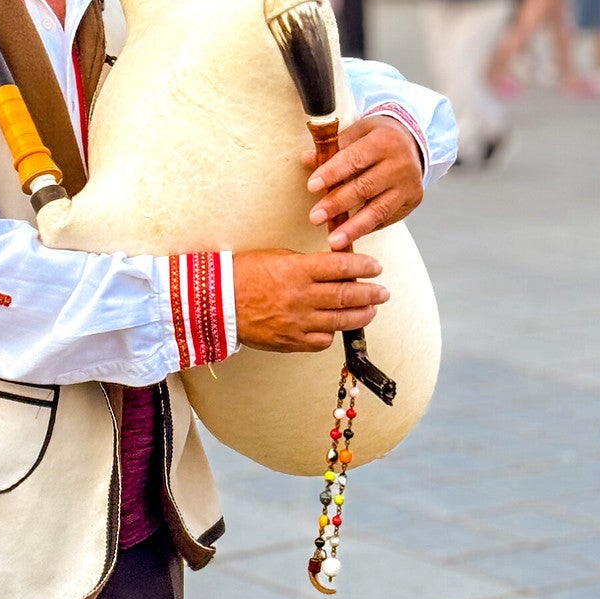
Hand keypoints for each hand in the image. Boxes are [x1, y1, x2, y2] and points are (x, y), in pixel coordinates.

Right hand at [234, 247, 387, 352]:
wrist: (217, 302)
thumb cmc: (244, 274)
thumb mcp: (277, 256)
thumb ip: (307, 264)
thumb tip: (335, 267)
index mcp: (296, 270)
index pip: (341, 266)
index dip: (363, 266)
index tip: (376, 267)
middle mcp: (300, 296)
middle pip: (347, 295)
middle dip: (371, 294)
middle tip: (383, 292)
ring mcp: (297, 322)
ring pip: (340, 321)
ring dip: (361, 315)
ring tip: (370, 310)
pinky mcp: (290, 341)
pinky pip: (322, 342)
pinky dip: (333, 334)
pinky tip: (336, 327)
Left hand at [302, 116, 423, 249]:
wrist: (412, 144)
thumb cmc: (377, 138)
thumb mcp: (357, 133)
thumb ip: (334, 147)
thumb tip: (307, 159)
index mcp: (383, 141)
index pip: (355, 158)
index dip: (332, 173)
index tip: (311, 187)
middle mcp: (400, 164)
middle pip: (366, 187)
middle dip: (338, 204)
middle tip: (315, 218)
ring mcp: (408, 185)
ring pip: (379, 209)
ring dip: (354, 227)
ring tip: (334, 241)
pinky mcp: (412, 201)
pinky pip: (387, 218)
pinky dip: (367, 228)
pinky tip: (350, 237)